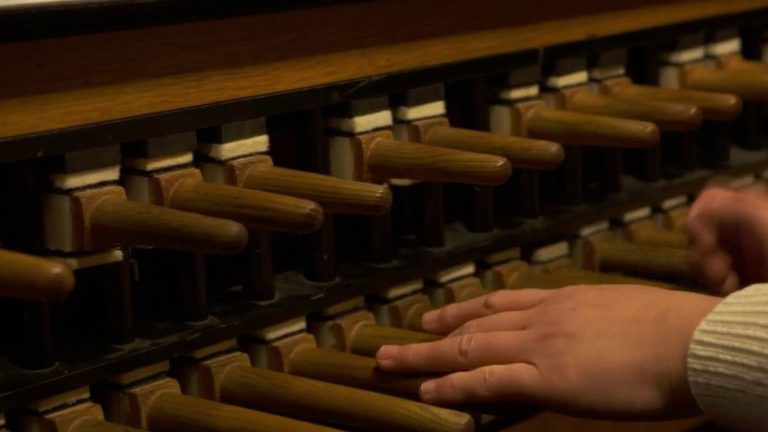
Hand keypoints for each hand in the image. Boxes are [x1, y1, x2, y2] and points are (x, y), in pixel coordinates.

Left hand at [376, 286, 719, 418]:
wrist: (691, 338)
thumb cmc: (671, 328)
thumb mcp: (623, 310)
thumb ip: (592, 318)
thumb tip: (584, 331)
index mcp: (564, 300)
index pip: (500, 304)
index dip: (463, 311)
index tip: (437, 316)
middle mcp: (543, 318)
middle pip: (473, 323)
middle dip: (430, 333)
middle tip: (396, 339)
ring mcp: (541, 346)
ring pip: (469, 349)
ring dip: (425, 357)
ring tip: (390, 363)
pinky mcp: (549, 378)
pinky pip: (490, 381)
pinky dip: (455, 386)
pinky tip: (429, 391)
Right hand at [687, 184, 767, 294]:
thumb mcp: (762, 218)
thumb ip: (727, 206)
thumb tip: (695, 216)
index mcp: (747, 208)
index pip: (709, 200)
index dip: (699, 217)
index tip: (707, 240)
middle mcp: (738, 228)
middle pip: (698, 229)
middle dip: (703, 250)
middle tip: (721, 266)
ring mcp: (736, 253)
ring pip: (698, 254)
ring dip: (707, 269)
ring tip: (729, 282)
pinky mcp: (733, 277)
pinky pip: (706, 275)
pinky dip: (714, 283)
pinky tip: (732, 289)